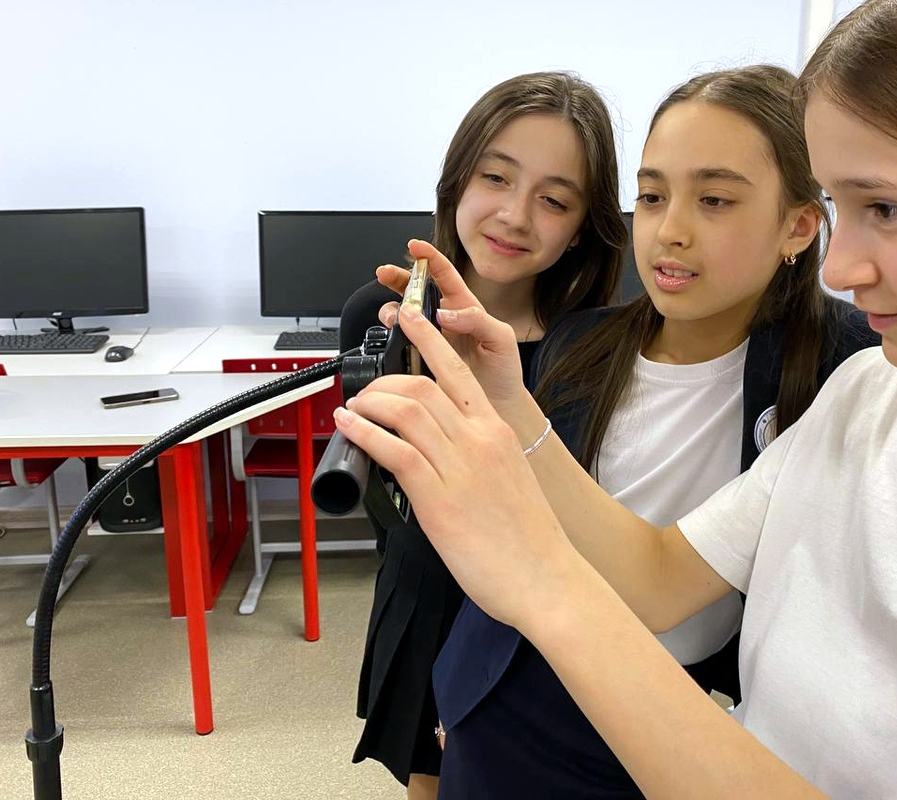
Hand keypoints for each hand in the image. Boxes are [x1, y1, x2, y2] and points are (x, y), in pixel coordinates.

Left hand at [332, 304, 578, 629]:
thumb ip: (476, 457)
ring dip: (369, 402)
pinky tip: (350, 428)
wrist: (546, 578)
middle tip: (364, 387)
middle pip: (423, 384)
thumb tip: (439, 455)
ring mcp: (459, 465)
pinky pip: (395, 449)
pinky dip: (365, 433)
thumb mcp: (507, 479)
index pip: (457, 372)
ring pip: (405, 409)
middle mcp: (478, 439)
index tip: (410, 319)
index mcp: (496, 432)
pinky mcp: (439, 495)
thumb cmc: (529, 540)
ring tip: (353, 408)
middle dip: (383, 378)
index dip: (428, 340)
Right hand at [377, 239, 528, 417]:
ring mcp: (429, 341)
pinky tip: (392, 341)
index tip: (414, 246)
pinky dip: (389, 340)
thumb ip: (478, 320)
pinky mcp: (418, 362)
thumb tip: (446, 312)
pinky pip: (397, 346)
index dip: (428, 257)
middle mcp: (442, 322)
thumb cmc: (505, 372)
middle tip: (384, 274)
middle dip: (396, 278)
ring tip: (394, 317)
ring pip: (401, 317)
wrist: (500, 409)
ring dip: (391, 311)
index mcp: (464, 308)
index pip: (444, 275)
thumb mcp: (501, 338)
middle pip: (413, 291)